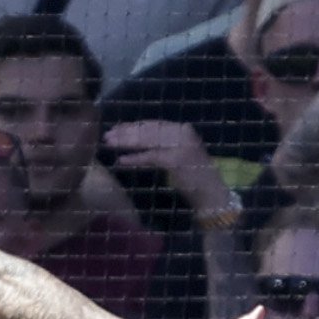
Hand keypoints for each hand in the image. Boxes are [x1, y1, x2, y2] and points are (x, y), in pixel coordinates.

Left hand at [101, 118, 227, 217]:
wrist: (211, 194)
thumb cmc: (193, 177)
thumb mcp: (177, 154)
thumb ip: (162, 144)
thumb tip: (135, 139)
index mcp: (183, 129)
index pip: (154, 124)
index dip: (133, 126)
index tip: (116, 128)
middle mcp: (184, 132)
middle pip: (149, 130)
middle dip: (126, 132)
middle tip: (107, 135)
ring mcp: (181, 145)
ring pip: (148, 140)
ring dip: (127, 142)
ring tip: (109, 144)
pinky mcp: (176, 159)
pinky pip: (151, 157)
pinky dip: (135, 159)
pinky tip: (121, 161)